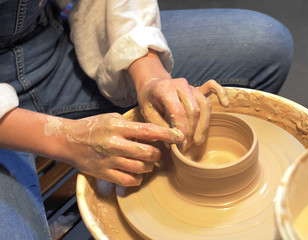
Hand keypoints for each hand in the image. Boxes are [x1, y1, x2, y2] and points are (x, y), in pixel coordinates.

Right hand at [61, 113, 183, 185]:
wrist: (68, 141)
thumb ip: (133, 125)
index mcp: (118, 127)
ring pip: (141, 168)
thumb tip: (157, 131)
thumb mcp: (113, 118)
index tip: (179, 136)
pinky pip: (129, 180)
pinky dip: (138, 178)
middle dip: (158, 153)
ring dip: (149, 166)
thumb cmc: (94, 127)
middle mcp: (114, 144)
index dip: (167, 135)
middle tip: (158, 152)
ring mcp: (110, 161)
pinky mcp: (105, 174)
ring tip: (147, 161)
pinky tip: (136, 171)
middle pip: (148, 153)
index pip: (148, 131)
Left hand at [137, 78, 228, 149]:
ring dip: (203, 125)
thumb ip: (160, 126)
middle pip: (194, 110)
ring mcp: (191, 85)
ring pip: (204, 104)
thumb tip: (173, 142)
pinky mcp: (198, 88)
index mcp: (165, 89)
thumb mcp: (147, 112)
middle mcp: (180, 84)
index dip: (182, 130)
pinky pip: (212, 87)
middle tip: (187, 146)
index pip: (179, 111)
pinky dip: (221, 93)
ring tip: (198, 141)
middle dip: (192, 131)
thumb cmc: (149, 99)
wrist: (152, 83)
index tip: (181, 144)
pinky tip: (225, 104)